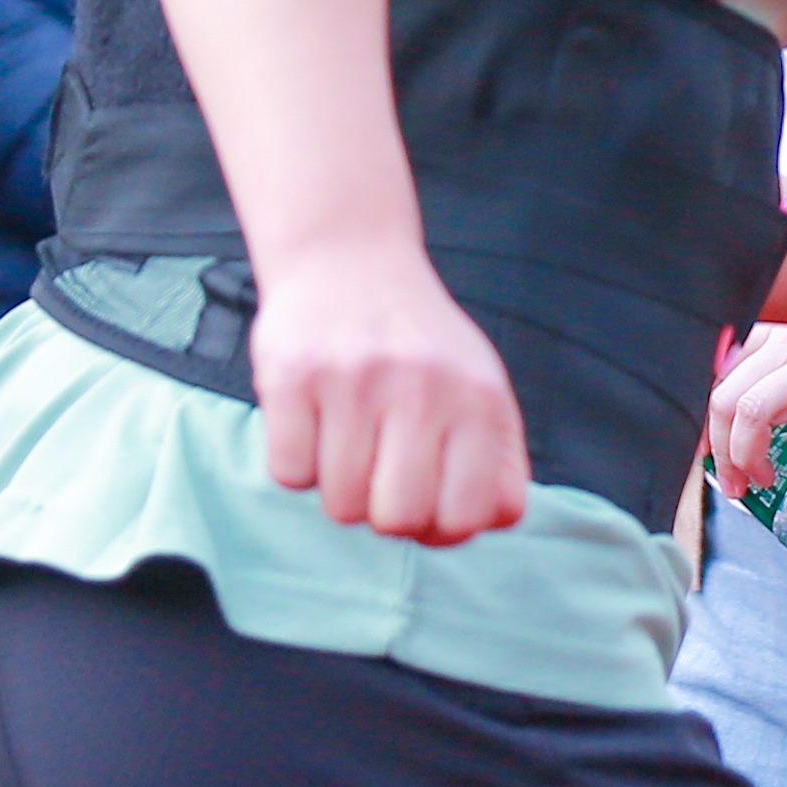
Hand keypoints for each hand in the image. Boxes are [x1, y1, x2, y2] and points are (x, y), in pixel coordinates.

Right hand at [249, 242, 530, 544]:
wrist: (348, 258)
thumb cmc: (419, 346)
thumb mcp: (480, 388)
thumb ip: (496, 462)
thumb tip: (478, 525)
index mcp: (478, 399)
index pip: (467, 516)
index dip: (441, 528)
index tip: (426, 501)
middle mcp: (422, 388)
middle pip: (397, 520)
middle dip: (384, 514)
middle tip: (379, 475)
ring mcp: (355, 381)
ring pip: (341, 505)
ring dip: (339, 488)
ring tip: (347, 442)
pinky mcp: (293, 376)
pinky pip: (290, 475)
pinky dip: (298, 465)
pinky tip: (312, 426)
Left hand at [708, 325, 786, 501]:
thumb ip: (779, 390)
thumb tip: (734, 435)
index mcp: (777, 336)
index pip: (717, 374)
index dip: (704, 422)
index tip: (707, 454)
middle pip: (726, 397)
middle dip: (723, 452)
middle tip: (737, 482)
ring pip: (754, 409)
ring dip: (750, 457)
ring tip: (766, 478)